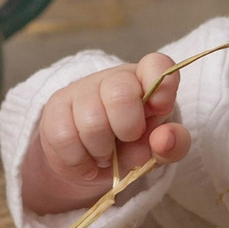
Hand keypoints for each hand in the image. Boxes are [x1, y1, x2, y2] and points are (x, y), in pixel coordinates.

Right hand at [20, 54, 191, 218]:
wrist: (89, 162)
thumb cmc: (131, 146)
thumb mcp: (158, 149)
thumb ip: (173, 144)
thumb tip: (166, 138)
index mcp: (146, 81)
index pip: (157, 65)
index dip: (162, 86)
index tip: (159, 109)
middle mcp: (114, 78)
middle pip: (120, 93)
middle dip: (127, 129)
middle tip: (126, 140)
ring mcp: (81, 90)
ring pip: (91, 121)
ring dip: (101, 151)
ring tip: (105, 155)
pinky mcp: (55, 108)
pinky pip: (65, 137)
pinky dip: (79, 161)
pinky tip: (86, 162)